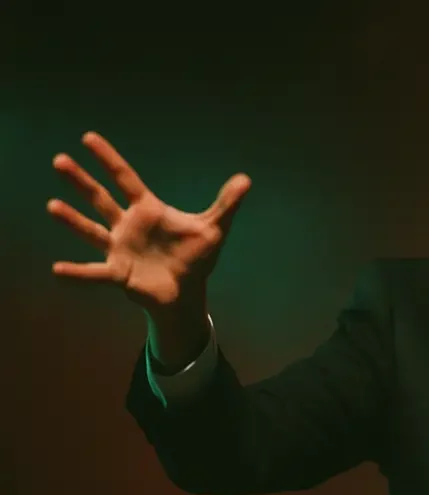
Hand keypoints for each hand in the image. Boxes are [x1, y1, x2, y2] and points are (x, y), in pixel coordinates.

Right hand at [48, 131, 249, 314]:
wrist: (187, 291)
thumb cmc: (196, 257)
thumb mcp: (214, 228)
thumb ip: (226, 204)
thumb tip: (246, 179)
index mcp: (148, 210)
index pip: (125, 178)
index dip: (108, 158)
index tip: (89, 138)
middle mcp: (128, 225)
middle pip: (100, 198)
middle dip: (81, 181)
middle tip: (59, 160)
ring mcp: (119, 248)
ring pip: (91, 230)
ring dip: (72, 220)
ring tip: (52, 205)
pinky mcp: (118, 273)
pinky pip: (94, 273)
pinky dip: (76, 273)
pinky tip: (57, 269)